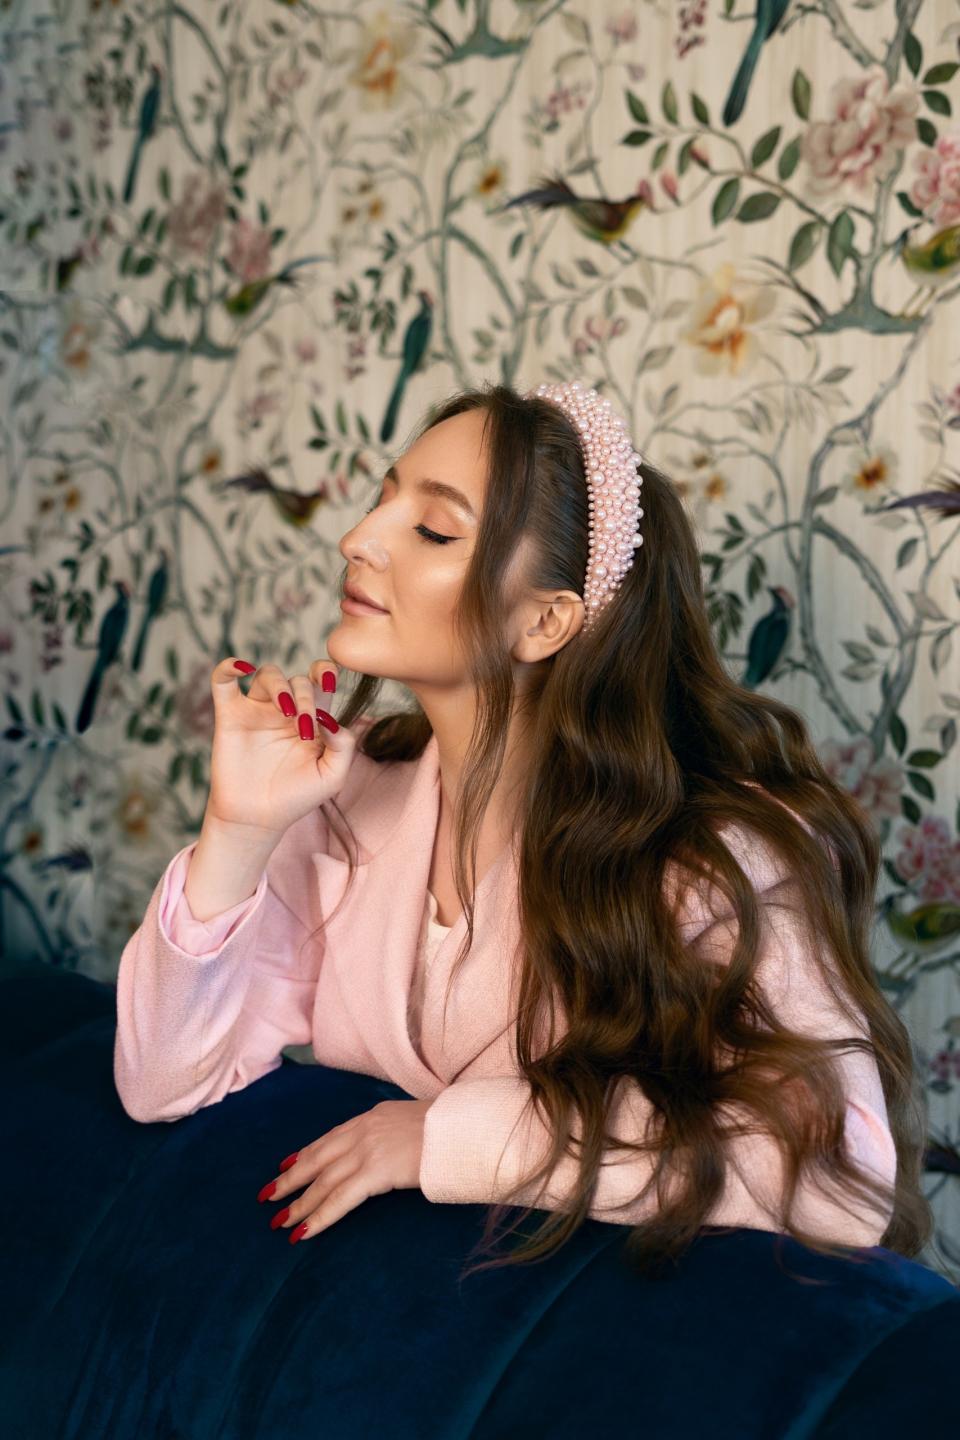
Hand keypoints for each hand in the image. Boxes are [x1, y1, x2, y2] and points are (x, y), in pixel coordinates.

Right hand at [205, 655, 360, 839]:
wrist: (257, 818)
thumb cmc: (296, 797)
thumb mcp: (332, 777)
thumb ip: (344, 746)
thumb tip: (332, 720)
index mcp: (312, 718)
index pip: (322, 681)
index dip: (327, 672)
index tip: (330, 683)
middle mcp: (285, 709)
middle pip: (298, 680)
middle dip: (306, 697)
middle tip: (304, 727)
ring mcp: (257, 710)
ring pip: (268, 674)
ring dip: (280, 685)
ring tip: (286, 712)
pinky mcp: (229, 716)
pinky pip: (222, 681)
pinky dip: (227, 667)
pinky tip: (241, 667)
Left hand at [257, 1098, 433, 1243]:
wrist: (462, 1127)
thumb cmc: (449, 1128)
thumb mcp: (413, 1120)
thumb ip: (394, 1132)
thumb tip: (391, 1147)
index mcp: (371, 1117)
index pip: (329, 1138)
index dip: (305, 1154)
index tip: (285, 1165)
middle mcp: (363, 1131)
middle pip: (316, 1158)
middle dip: (289, 1180)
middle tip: (266, 1196)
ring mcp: (367, 1150)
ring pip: (322, 1181)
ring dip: (298, 1204)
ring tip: (278, 1221)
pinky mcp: (375, 1171)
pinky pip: (339, 1199)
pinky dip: (319, 1216)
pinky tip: (303, 1230)